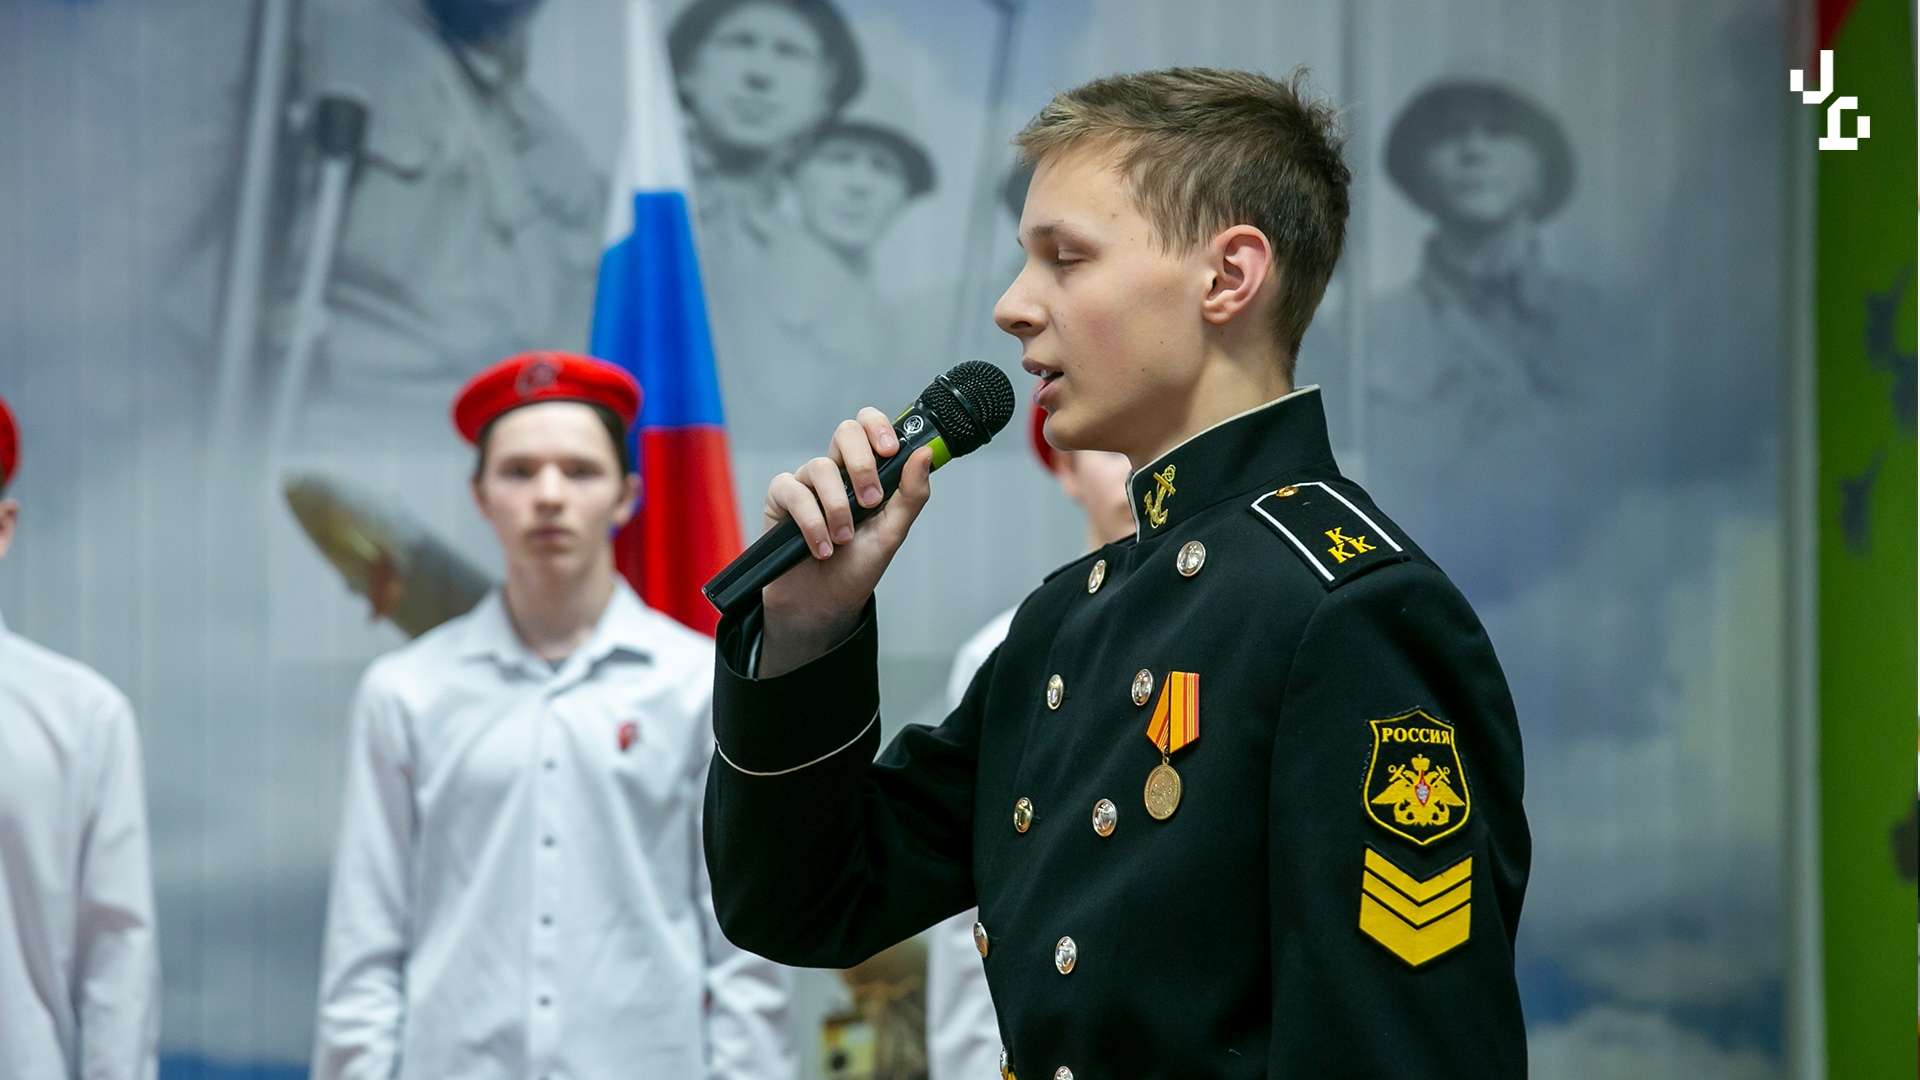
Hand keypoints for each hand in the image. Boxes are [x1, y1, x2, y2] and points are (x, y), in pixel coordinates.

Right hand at [758, 407, 934, 675]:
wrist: (824, 604)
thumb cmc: (857, 567)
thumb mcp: (892, 533)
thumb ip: (911, 493)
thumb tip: (925, 452)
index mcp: (865, 472)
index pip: (869, 427)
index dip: (878, 427)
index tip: (891, 450)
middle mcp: (836, 471)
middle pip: (844, 432)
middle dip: (862, 464)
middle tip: (871, 501)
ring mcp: (806, 483)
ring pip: (820, 467)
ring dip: (837, 508)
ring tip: (843, 540)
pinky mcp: (780, 500)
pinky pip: (792, 491)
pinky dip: (811, 522)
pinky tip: (821, 547)